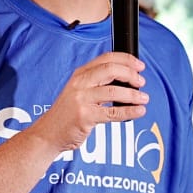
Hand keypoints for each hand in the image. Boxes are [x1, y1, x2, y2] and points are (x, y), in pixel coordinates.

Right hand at [27, 53, 147, 153]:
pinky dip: (130, 111)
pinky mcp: (85, 116)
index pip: (106, 59)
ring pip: (114, 91)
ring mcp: (81, 99)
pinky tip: (139, 111)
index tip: (139, 65)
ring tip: (144, 98)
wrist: (49, 133)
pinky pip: (113, 112)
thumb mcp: (78, 91)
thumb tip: (127, 78)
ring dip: (133, 95)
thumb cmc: (67, 113)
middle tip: (141, 82)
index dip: (126, 59)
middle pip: (111, 70)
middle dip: (131, 74)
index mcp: (80, 74)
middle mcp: (80, 83)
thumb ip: (97, 83)